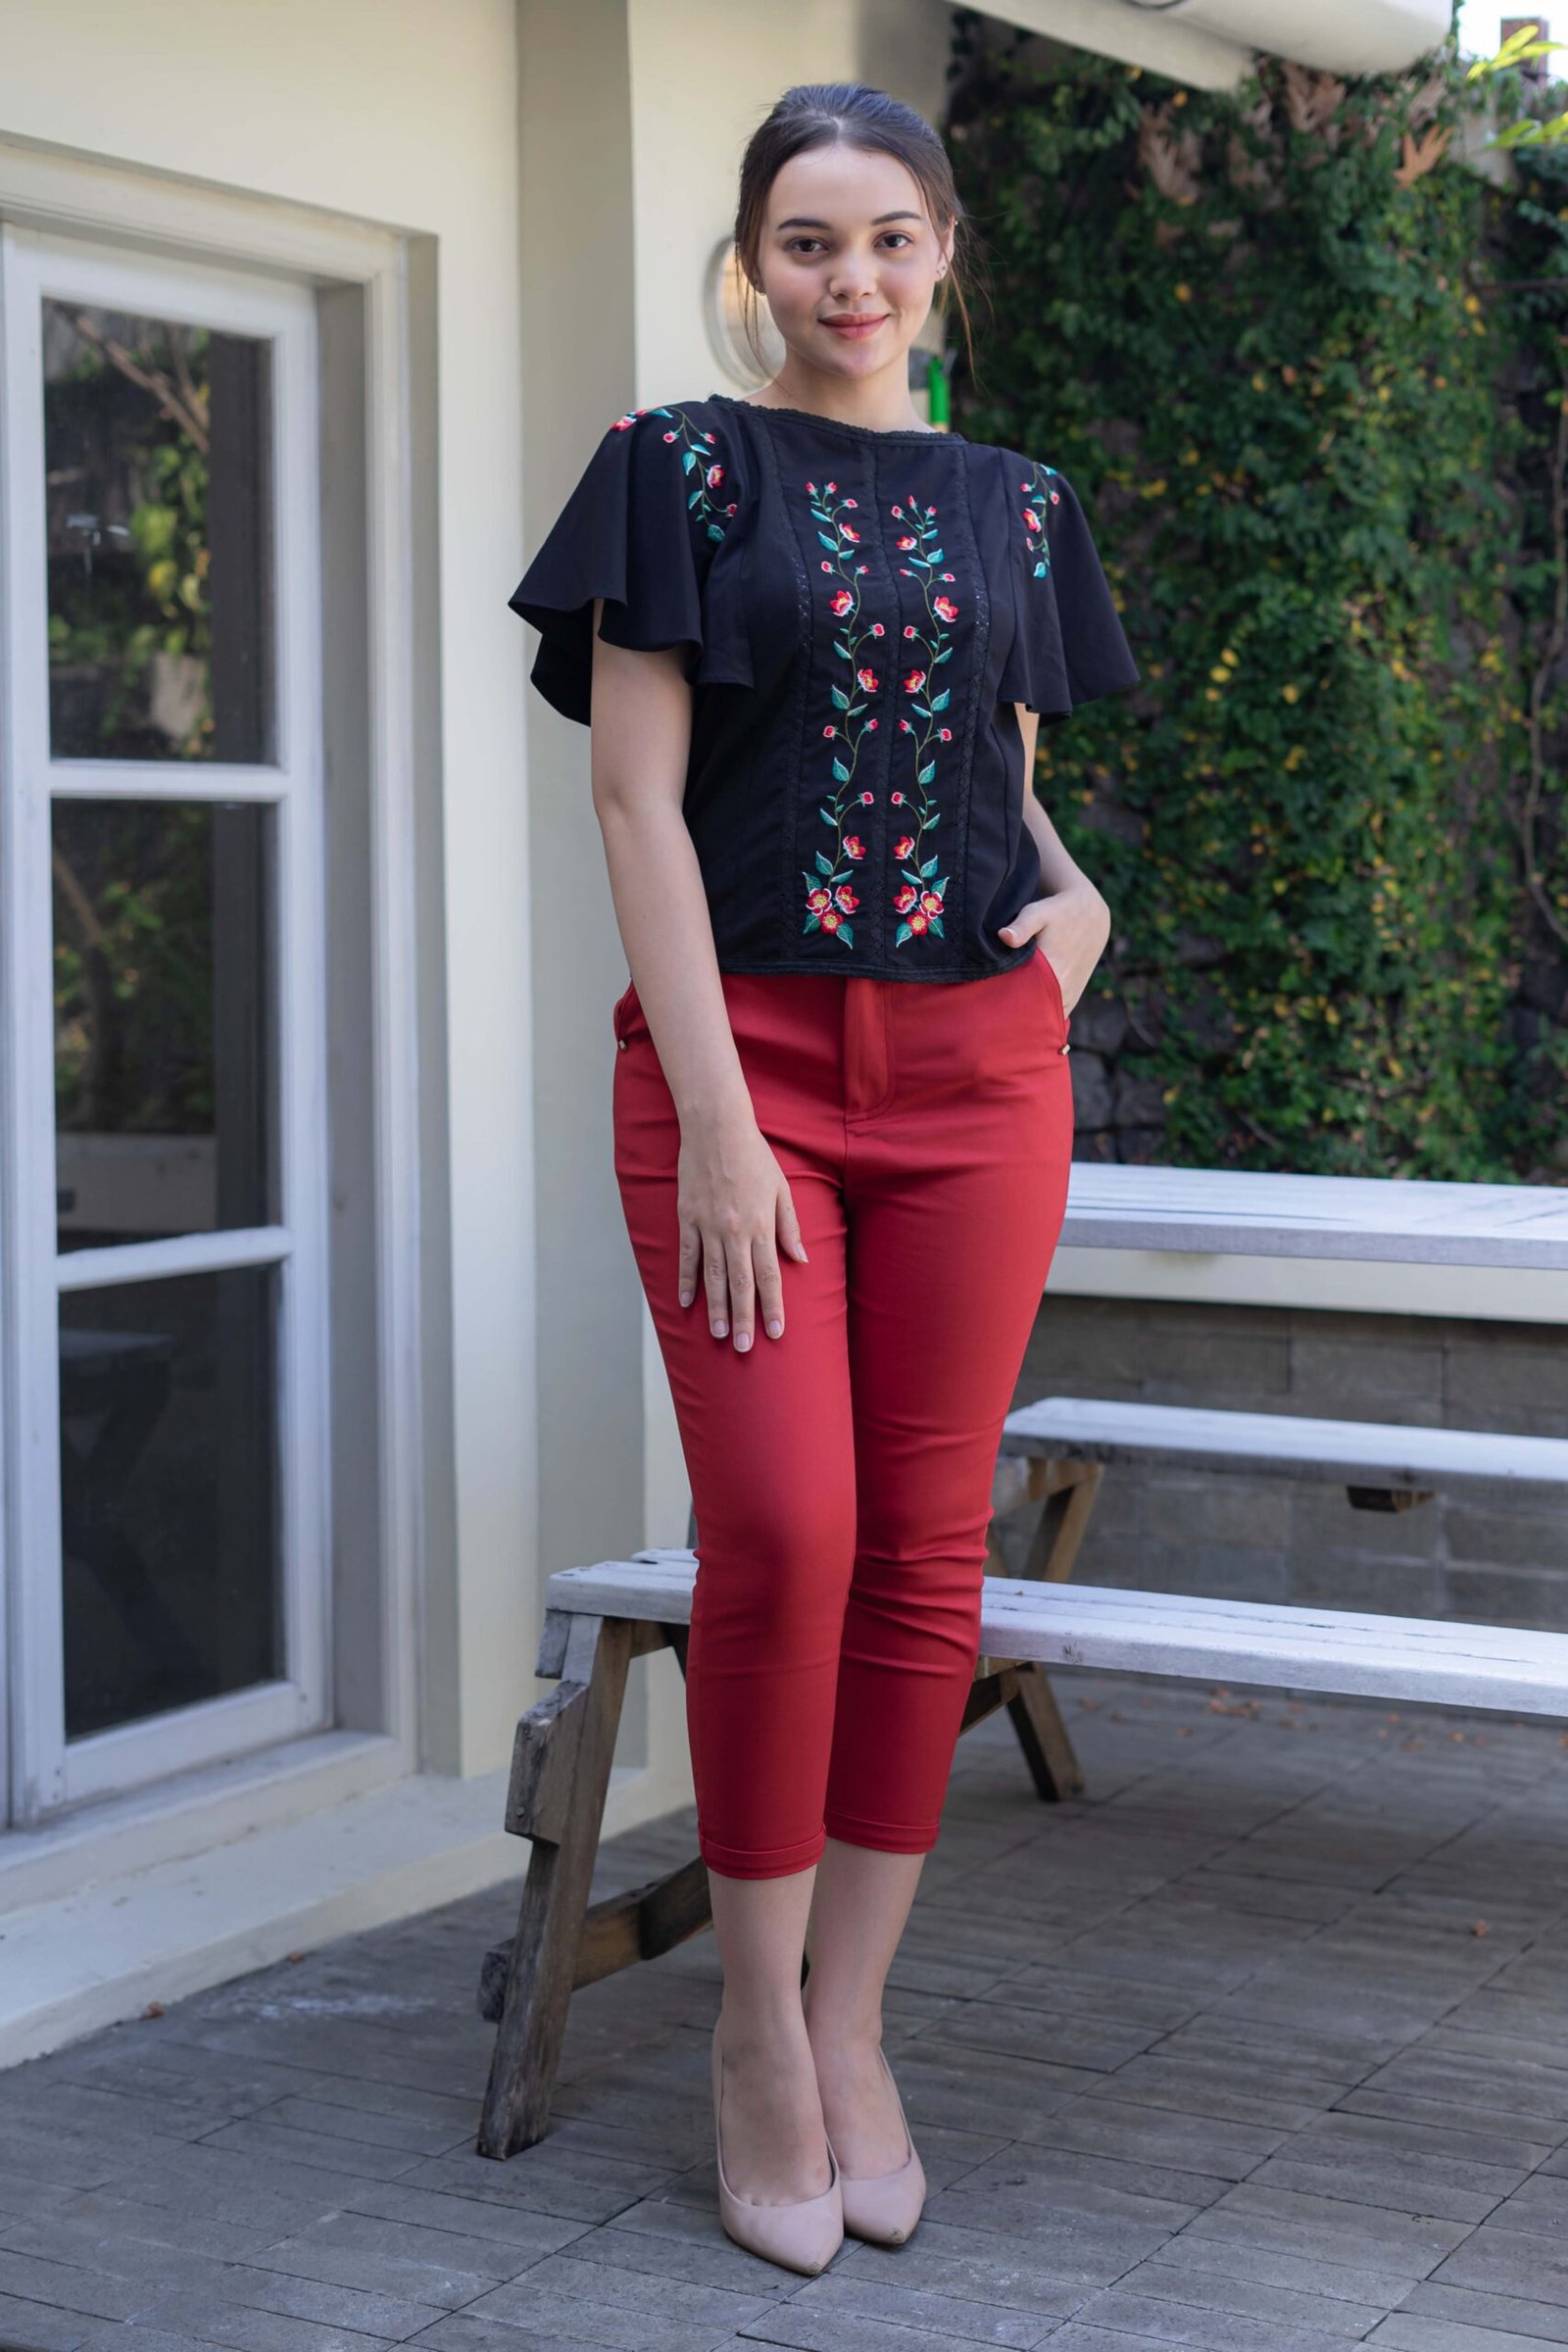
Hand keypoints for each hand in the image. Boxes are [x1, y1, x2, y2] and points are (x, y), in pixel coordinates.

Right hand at [676, 1110, 807, 1349]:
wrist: (716, 1128)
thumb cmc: (754, 1155)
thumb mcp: (782, 1188)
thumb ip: (790, 1226)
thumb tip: (801, 1259)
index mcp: (761, 1225)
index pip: (769, 1275)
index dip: (773, 1306)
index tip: (776, 1332)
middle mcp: (734, 1231)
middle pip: (740, 1283)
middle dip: (745, 1318)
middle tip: (745, 1347)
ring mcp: (708, 1226)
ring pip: (712, 1276)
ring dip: (716, 1308)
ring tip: (720, 1334)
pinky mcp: (687, 1218)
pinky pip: (688, 1257)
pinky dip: (687, 1281)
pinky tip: (687, 1303)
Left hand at [999, 881, 1110, 1015]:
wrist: (1091, 915)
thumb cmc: (1059, 912)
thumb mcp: (1039, 912)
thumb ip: (1022, 925)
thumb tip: (1004, 936)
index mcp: (1053, 971)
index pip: (1025, 1003)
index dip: (1005, 1011)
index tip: (986, 1014)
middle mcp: (1063, 988)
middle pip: (1033, 1017)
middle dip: (1013, 1021)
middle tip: (989, 1023)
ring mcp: (1069, 995)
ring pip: (1045, 1019)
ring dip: (1027, 1022)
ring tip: (1002, 1025)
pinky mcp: (1072, 996)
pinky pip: (1055, 1015)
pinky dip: (1040, 1019)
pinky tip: (1022, 1019)